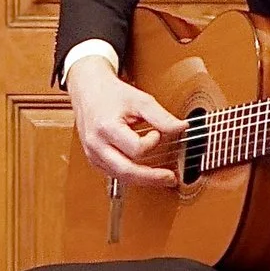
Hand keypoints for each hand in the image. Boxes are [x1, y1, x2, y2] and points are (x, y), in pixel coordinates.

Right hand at [68, 56, 185, 189]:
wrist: (88, 91)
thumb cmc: (110, 94)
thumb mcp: (139, 100)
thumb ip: (161, 116)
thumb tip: (181, 128)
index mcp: (106, 128)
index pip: (135, 148)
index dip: (152, 142)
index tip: (158, 133)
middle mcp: (96, 145)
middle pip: (126, 171)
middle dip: (151, 177)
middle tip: (170, 178)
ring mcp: (93, 154)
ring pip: (120, 177)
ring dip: (143, 179)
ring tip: (161, 177)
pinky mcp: (94, 159)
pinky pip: (114, 174)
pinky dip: (131, 175)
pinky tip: (144, 172)